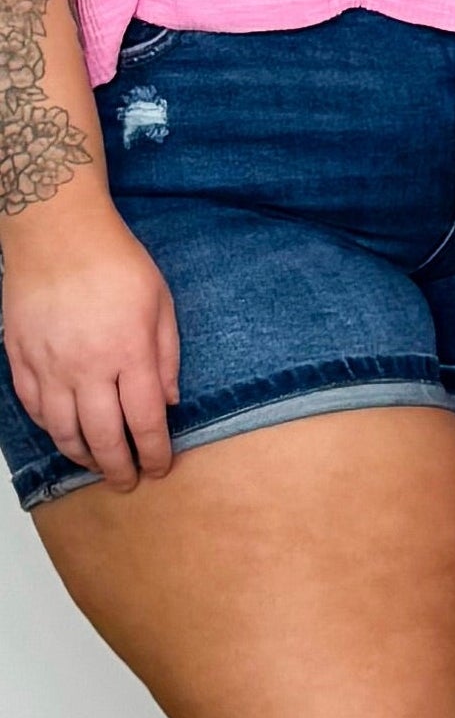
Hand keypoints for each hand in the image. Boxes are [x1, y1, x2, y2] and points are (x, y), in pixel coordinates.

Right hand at [2, 205, 180, 490]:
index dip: (154, 452)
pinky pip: (33, 407)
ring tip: (96, 465)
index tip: (160, 468)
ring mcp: (49, 366)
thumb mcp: (161, 305)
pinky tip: (62, 433)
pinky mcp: (21, 358)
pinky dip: (49, 427)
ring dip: (81, 455)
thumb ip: (166, 357)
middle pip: (102, 436)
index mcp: (130, 355)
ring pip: (61, 430)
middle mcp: (87, 368)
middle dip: (118, 467)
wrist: (58, 235)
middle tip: (128, 481)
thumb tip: (169, 402)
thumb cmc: (117, 264)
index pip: (145, 421)